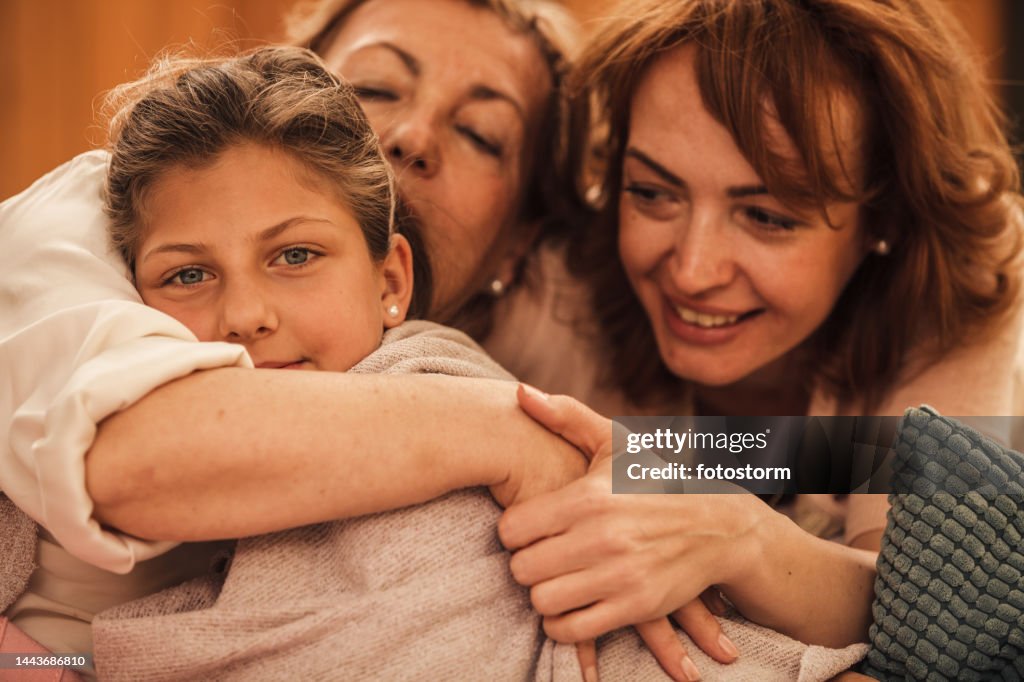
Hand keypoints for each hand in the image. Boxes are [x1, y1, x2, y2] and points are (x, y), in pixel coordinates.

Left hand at [499, 385, 765, 650]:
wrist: (721, 527)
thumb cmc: (656, 482)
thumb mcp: (616, 444)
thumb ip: (565, 418)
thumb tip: (519, 394)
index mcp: (589, 498)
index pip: (512, 529)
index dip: (514, 532)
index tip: (529, 529)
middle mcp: (602, 538)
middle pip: (521, 569)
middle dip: (526, 564)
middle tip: (540, 557)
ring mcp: (619, 576)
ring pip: (543, 601)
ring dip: (544, 593)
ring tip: (555, 579)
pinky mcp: (635, 607)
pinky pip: (572, 629)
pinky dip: (563, 623)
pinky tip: (570, 605)